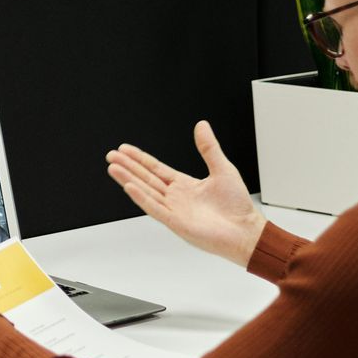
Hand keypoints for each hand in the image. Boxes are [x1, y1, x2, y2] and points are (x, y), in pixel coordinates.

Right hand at [106, 120, 263, 266]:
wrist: (246, 231)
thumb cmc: (237, 206)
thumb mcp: (223, 169)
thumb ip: (209, 148)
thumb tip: (201, 126)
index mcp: (185, 186)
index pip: (156, 169)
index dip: (140, 159)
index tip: (125, 149)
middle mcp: (176, 197)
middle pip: (146, 178)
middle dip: (128, 166)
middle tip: (111, 155)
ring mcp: (174, 210)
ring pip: (146, 191)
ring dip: (129, 179)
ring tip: (113, 167)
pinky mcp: (176, 223)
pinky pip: (155, 208)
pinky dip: (142, 197)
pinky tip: (130, 186)